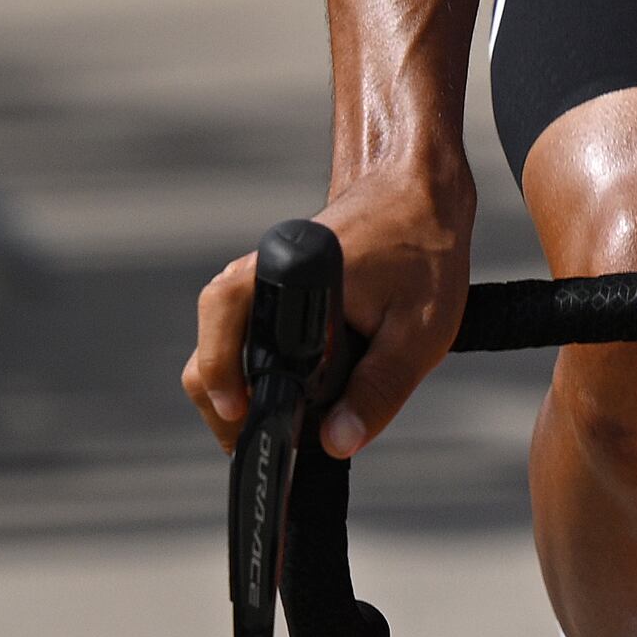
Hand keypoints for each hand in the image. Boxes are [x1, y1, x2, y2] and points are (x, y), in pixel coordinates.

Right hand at [186, 145, 478, 460]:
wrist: (422, 191)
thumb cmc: (426, 252)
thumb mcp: (418, 333)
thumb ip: (378, 390)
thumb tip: (336, 444)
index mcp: (290, 275)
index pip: (223, 325)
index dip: (222, 381)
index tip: (241, 425)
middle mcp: (263, 272)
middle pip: (211, 345)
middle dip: (224, 402)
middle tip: (255, 445)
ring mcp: (265, 277)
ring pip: (224, 340)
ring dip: (238, 386)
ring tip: (271, 430)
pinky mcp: (275, 284)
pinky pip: (246, 331)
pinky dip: (254, 366)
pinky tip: (286, 395)